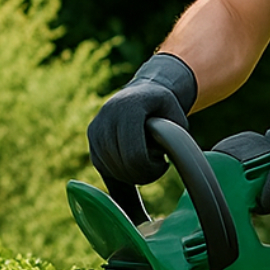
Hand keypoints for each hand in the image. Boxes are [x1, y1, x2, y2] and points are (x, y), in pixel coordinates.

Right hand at [87, 53, 196, 184]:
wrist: (142, 92)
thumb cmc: (164, 108)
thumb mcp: (178, 118)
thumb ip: (176, 140)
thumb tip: (163, 163)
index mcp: (129, 108)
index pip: (135, 156)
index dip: (152, 170)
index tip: (164, 163)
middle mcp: (107, 116)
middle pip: (122, 166)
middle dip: (143, 175)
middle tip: (157, 167)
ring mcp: (95, 128)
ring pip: (110, 170)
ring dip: (131, 176)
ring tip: (146, 162)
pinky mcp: (91, 138)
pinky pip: (103, 168)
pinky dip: (119, 174)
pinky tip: (134, 164)